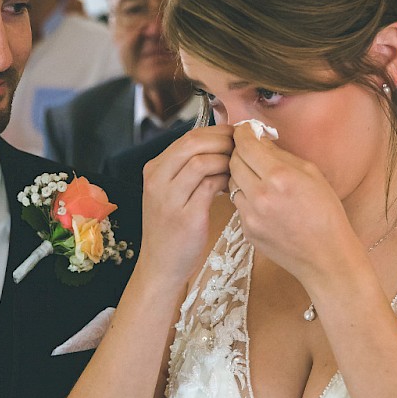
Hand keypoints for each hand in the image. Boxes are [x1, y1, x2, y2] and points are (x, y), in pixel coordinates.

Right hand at [139, 125, 233, 284]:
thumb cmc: (172, 229)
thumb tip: (221, 145)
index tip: (235, 135)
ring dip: (226, 159)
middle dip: (222, 140)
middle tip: (242, 145)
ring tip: (239, 165)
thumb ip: (188, 169)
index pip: (187, 137)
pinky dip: (225, 180)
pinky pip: (209, 186)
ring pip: (201, 161)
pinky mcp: (185, 216)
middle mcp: (157, 180)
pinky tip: (233, 184)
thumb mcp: (171, 193)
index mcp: (154, 169)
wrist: (161, 265)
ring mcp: (169, 198)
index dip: (216, 132)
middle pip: (193, 143)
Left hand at [227, 123, 351, 286]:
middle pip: (233, 161)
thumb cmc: (326, 214)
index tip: (246, 130)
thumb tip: (260, 140)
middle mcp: (261, 195)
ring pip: (232, 183)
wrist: (327, 257)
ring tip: (260, 177)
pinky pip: (238, 204)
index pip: (246, 144)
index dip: (243, 133)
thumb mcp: (312, 174)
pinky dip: (246, 197)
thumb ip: (282, 155)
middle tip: (252, 151)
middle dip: (241, 152)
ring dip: (241, 175)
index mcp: (280, 176)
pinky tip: (265, 201)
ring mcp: (251, 215)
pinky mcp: (247, 230)